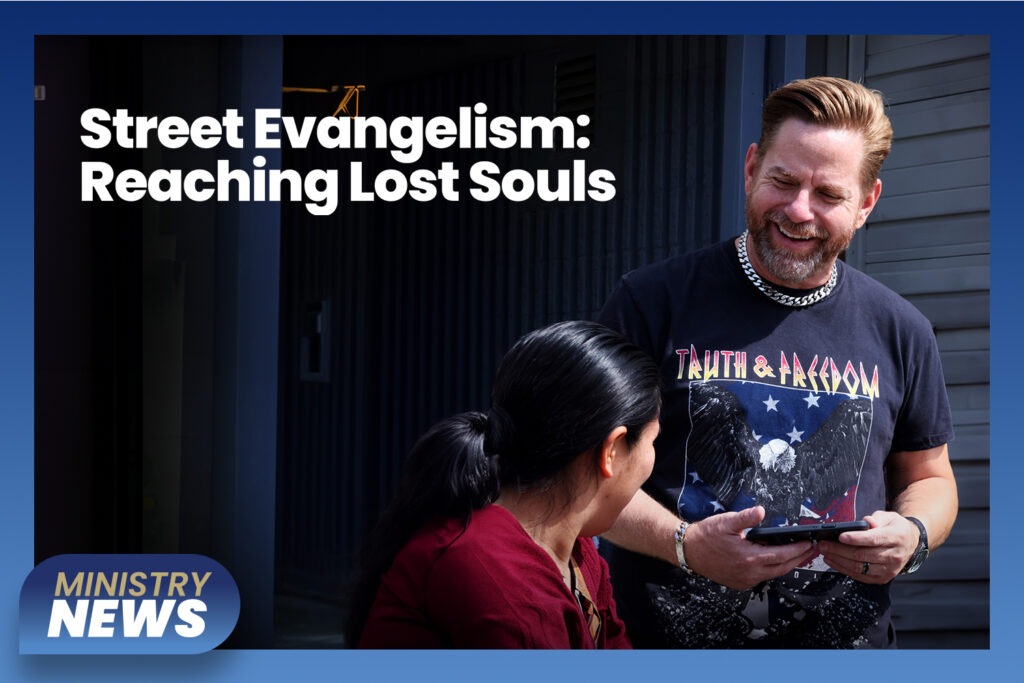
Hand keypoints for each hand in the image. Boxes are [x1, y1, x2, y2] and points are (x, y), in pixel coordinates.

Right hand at [685, 506, 816, 589]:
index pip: (782, 555)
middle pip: (782, 568)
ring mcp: (745, 580)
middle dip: (798, 559)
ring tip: (796, 554)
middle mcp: (749, 572)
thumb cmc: (705, 536)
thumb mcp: (726, 522)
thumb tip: (761, 511)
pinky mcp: (740, 583)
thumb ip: (746, 517)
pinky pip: (761, 577)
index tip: (808, 544)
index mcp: (749, 557)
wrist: (688, 551)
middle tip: (809, 551)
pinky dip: (771, 569)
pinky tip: (773, 560)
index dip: (798, 550)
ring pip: (773, 574)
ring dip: (786, 565)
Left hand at [816, 511, 918, 583]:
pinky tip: (832, 560)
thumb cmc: (894, 528)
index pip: (874, 539)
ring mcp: (889, 570)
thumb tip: (866, 522)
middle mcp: (894, 556)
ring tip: (824, 552)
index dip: (856, 539)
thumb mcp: (888, 517)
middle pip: (862, 555)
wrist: (910, 544)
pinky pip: (860, 576)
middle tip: (823, 544)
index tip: (840, 536)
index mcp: (896, 537)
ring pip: (859, 567)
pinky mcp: (883, 578)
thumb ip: (876, 518)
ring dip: (838, 560)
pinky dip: (843, 569)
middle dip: (839, 550)